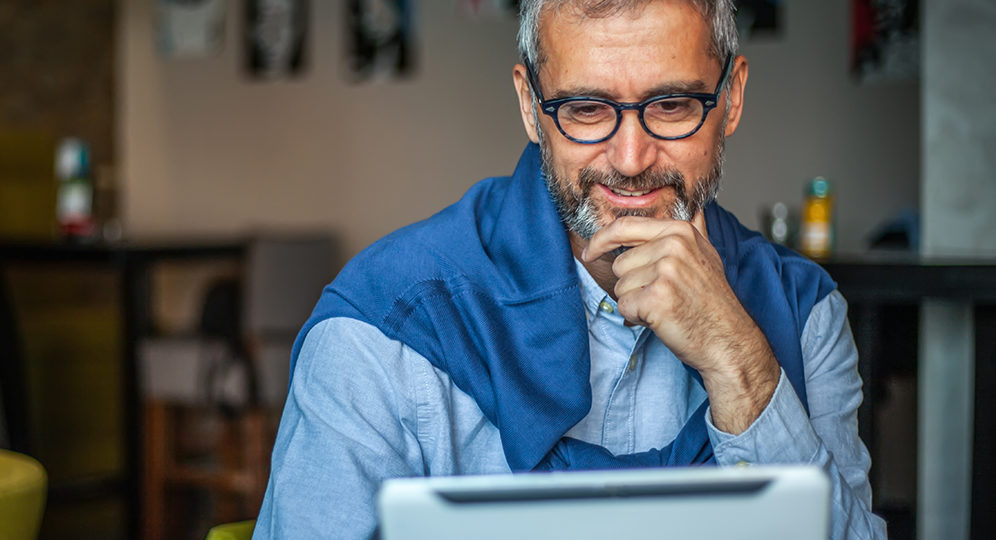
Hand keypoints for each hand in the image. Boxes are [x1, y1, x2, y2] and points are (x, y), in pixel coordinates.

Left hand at [582, 216, 779, 433]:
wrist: (728, 340)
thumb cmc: (711, 302)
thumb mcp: (706, 255)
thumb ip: (692, 231)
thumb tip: (694, 207)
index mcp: (680, 231)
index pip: (624, 226)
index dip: (600, 240)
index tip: (589, 252)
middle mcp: (673, 246)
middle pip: (619, 263)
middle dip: (633, 284)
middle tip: (664, 295)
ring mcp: (666, 271)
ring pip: (620, 286)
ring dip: (636, 302)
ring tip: (665, 307)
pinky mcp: (657, 298)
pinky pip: (624, 306)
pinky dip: (637, 317)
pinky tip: (661, 319)